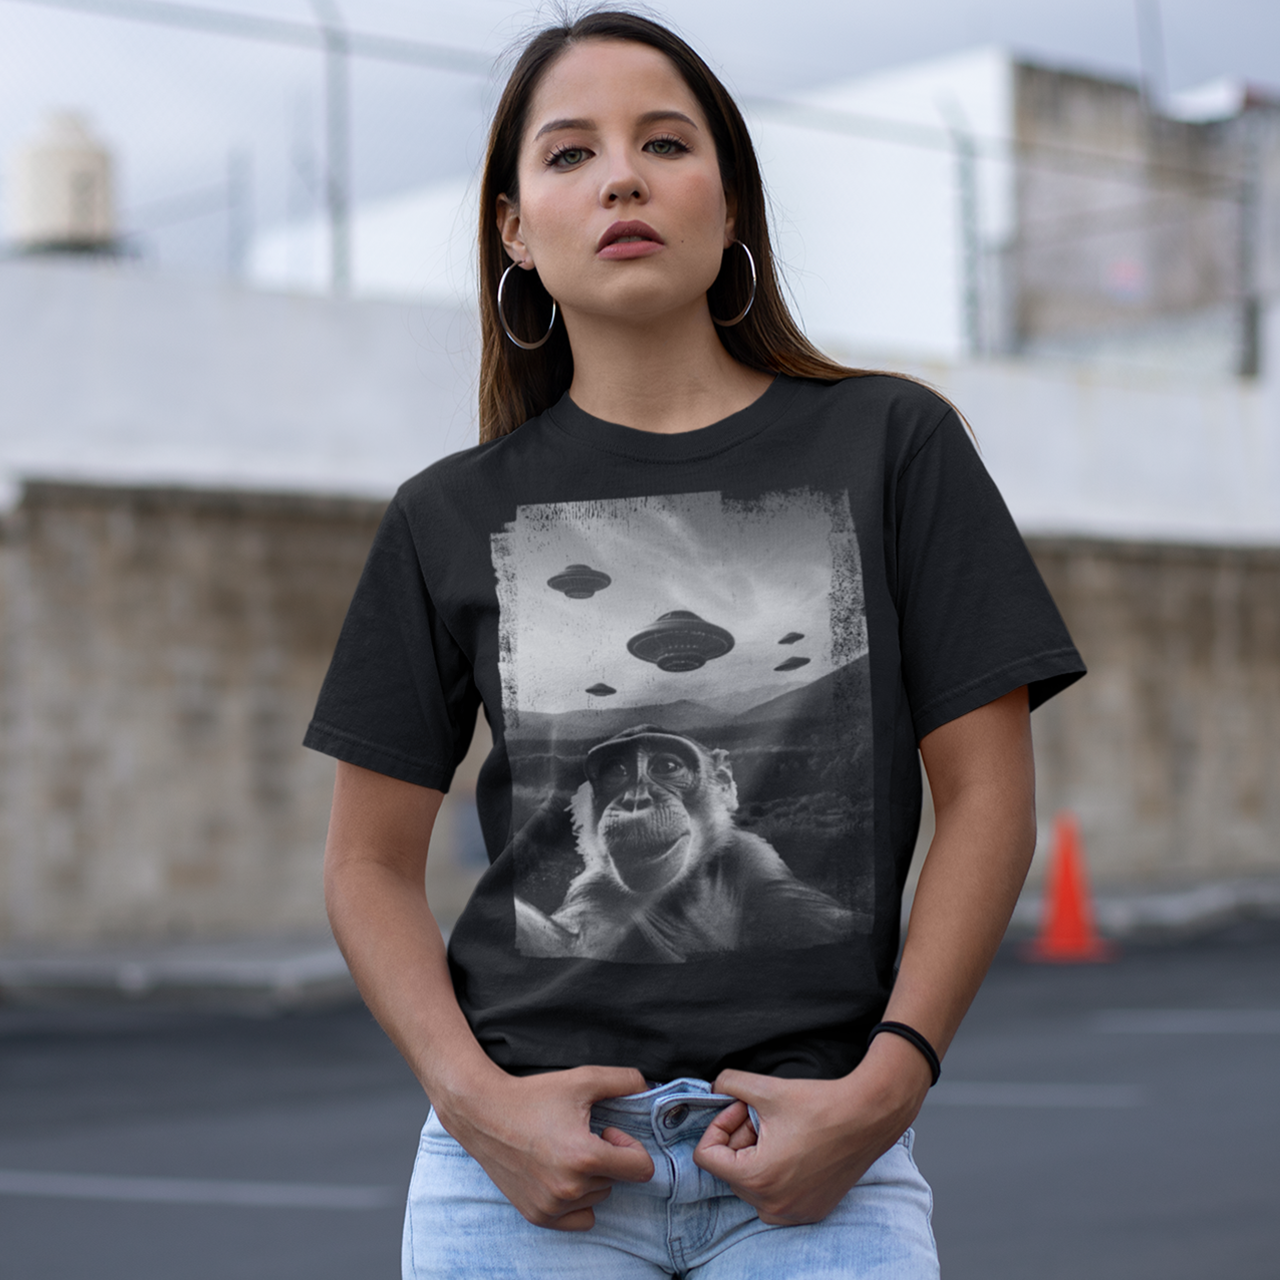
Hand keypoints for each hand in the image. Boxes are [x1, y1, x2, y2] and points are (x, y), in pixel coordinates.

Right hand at [434, 1064, 654, 1230]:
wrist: (483, 1114)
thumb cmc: (533, 1096)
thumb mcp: (582, 1080)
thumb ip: (624, 1081)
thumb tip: (650, 1088)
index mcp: (585, 1158)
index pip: (641, 1169)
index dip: (630, 1146)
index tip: (608, 1132)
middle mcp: (570, 1189)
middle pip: (617, 1180)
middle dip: (607, 1158)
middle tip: (578, 1136)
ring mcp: (552, 1206)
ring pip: (598, 1196)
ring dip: (590, 1177)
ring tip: (563, 1151)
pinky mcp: (538, 1216)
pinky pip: (580, 1218)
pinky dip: (577, 1200)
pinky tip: (558, 1174)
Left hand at [693, 1035, 931, 1224]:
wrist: (868, 1116)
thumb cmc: (820, 1104)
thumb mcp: (764, 1087)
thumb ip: (727, 1083)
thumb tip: (712, 1088)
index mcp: (756, 1178)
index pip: (706, 1157)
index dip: (719, 1125)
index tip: (742, 1108)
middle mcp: (772, 1206)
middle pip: (730, 1170)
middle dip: (739, 1138)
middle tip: (761, 1116)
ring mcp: (793, 1213)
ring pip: (751, 1184)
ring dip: (756, 1155)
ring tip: (778, 1131)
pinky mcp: (811, 1212)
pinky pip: (774, 1197)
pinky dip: (776, 1173)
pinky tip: (794, 1148)